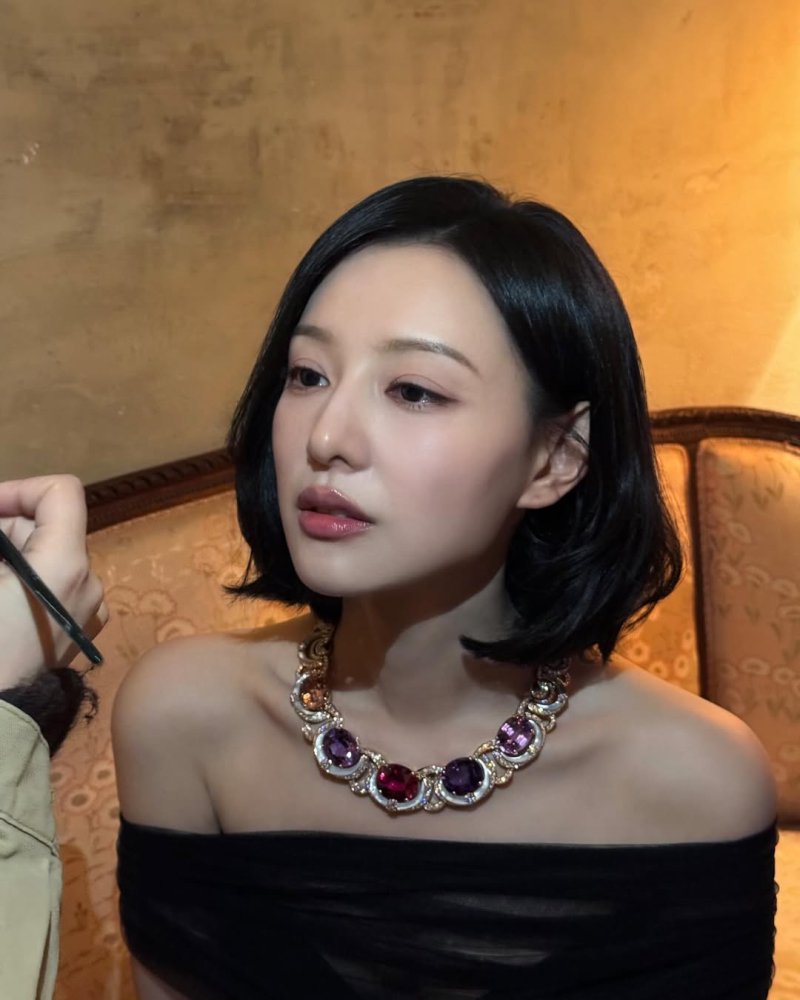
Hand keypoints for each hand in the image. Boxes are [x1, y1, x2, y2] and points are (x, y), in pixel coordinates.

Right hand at [0, 475, 108, 688]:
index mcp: (65, 564)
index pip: (60, 492)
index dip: (17, 490)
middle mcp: (88, 582)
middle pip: (48, 527)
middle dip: (3, 531)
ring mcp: (89, 611)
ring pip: (48, 560)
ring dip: (11, 561)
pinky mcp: (79, 635)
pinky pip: (54, 590)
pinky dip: (26, 585)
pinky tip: (2, 604)